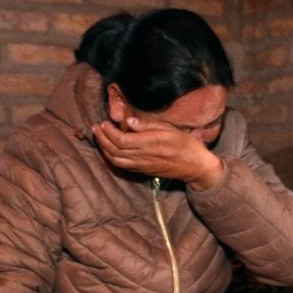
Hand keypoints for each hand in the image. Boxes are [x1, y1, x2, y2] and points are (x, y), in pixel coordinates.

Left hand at [92, 117, 224, 189]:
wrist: (196, 167)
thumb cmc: (186, 145)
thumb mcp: (170, 129)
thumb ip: (148, 125)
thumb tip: (129, 122)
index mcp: (150, 144)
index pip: (121, 140)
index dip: (109, 132)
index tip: (104, 122)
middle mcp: (143, 156)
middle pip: (114, 150)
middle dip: (102, 138)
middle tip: (97, 127)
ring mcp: (142, 165)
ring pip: (116, 159)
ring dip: (104, 149)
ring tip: (100, 137)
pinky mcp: (143, 170)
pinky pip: (122, 165)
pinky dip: (112, 157)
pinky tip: (110, 149)